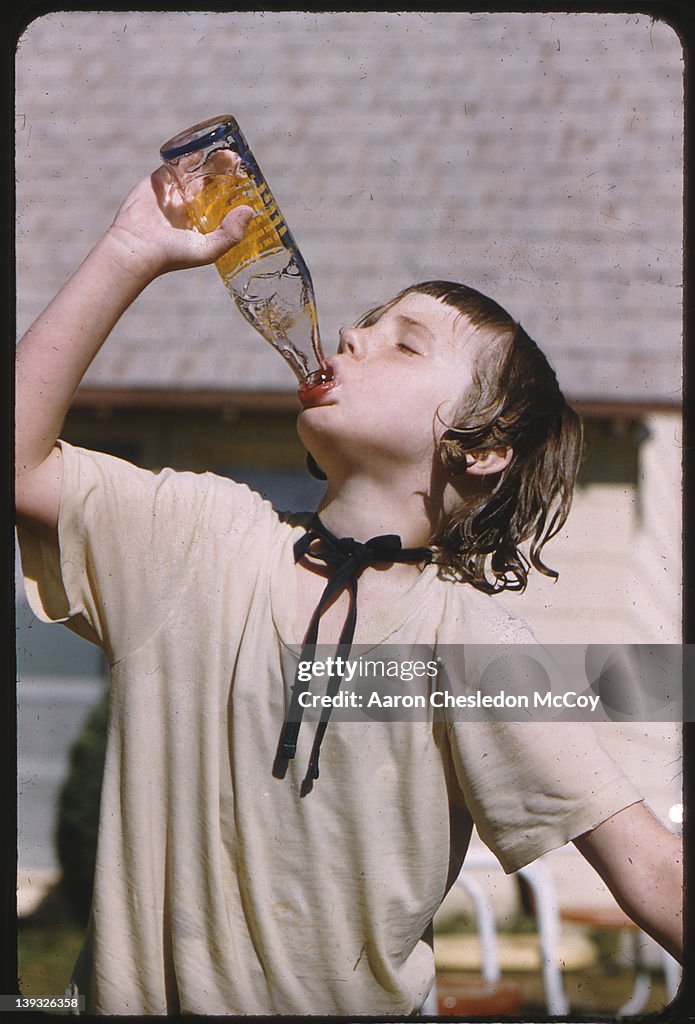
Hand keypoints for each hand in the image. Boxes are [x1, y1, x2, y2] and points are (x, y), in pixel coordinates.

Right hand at [103, 166, 253, 282]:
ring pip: (193, 171)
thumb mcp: (209, 250)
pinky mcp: (157, 182)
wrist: (137, 248)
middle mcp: (188, 208)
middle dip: (222, 169)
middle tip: (234, 158)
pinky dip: (184, 155)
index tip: (245, 177)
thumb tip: (249, 210)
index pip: (221, 201)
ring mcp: (173, 194)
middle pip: (209, 182)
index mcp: (201, 223)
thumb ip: (231, 233)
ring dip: (207, 160)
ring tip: (223, 152)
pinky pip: (173, 164)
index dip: (233, 189)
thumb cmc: (172, 255)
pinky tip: (198, 147)